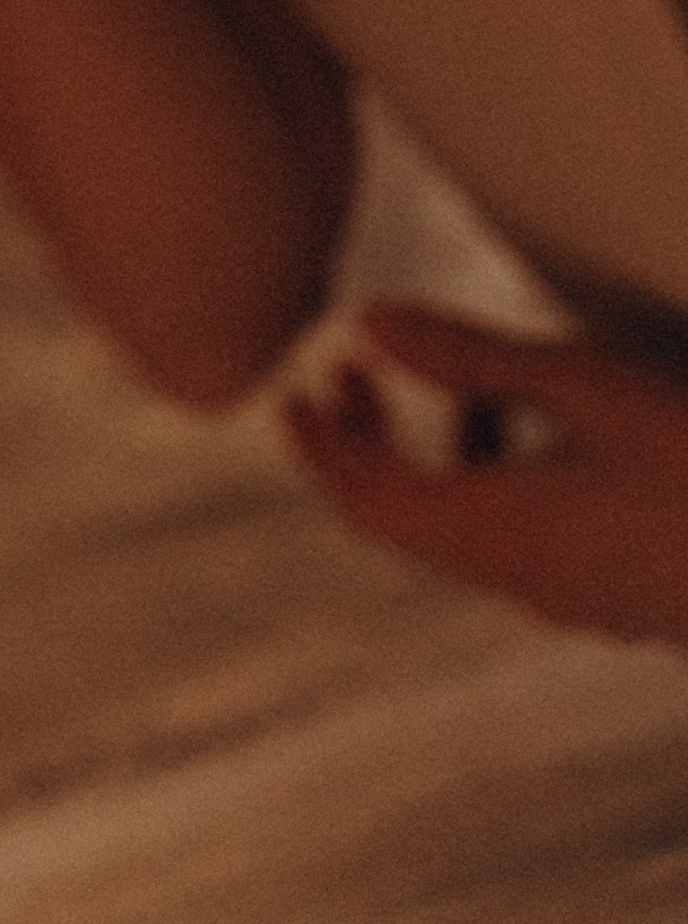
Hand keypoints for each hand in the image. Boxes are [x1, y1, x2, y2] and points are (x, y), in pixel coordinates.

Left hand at [285, 299, 687, 643]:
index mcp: (501, 535)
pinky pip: (531, 545)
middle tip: (344, 378)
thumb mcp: (587, 386)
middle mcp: (531, 582)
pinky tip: (543, 430)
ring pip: (473, 535)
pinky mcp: (634, 599)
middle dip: (366, 448)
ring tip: (443, 384)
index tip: (290, 393)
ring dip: (439, 459)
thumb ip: (472, 357)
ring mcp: (586, 601)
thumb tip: (365, 321)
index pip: (371, 506)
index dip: (322, 452)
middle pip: (410, 526)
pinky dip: (501, 482)